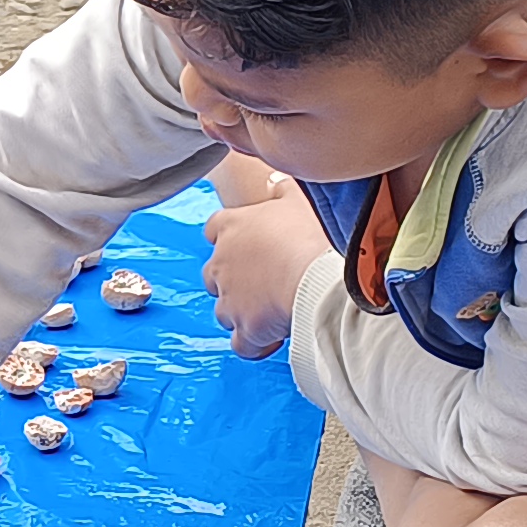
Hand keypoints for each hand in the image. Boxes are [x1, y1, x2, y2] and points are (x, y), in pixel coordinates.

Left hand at [201, 161, 325, 358]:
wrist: (313, 280)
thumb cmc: (307, 237)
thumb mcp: (297, 201)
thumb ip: (281, 190)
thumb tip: (275, 181)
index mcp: (230, 227)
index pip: (214, 229)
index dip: (229, 238)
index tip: (248, 245)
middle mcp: (220, 264)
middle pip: (213, 274)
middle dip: (232, 280)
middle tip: (263, 281)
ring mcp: (228, 299)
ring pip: (224, 311)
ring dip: (242, 312)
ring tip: (271, 311)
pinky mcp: (243, 329)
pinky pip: (241, 344)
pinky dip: (253, 345)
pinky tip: (272, 340)